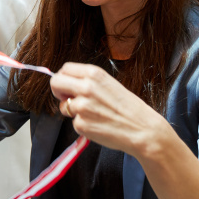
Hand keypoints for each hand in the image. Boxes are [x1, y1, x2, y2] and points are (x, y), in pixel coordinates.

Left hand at [50, 62, 167, 155]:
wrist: (143, 130)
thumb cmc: (129, 108)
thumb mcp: (109, 84)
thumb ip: (88, 82)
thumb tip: (67, 84)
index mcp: (94, 74)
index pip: (64, 69)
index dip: (64, 78)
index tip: (67, 86)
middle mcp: (86, 87)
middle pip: (55, 83)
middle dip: (58, 91)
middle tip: (67, 99)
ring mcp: (82, 107)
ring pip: (64, 106)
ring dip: (73, 111)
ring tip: (94, 115)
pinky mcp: (81, 124)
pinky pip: (74, 123)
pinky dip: (83, 125)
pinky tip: (98, 125)